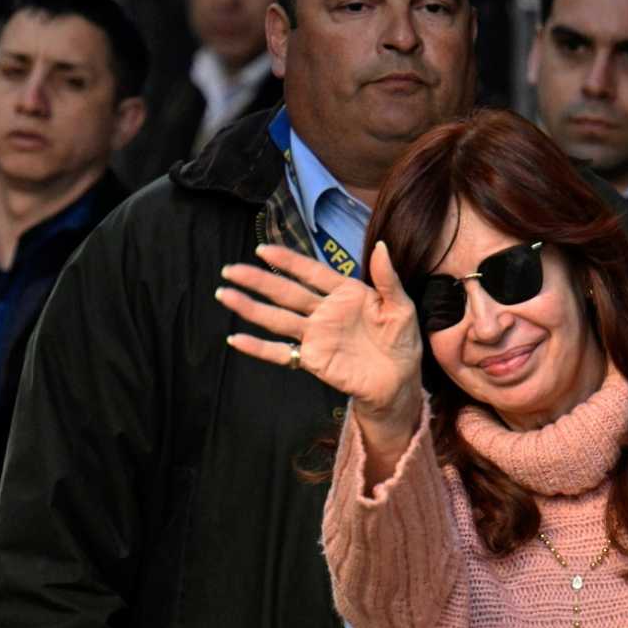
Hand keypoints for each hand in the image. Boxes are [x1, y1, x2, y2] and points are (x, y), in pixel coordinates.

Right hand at [215, 241, 422, 439]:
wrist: (400, 382)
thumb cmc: (402, 342)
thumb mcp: (401, 307)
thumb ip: (387, 279)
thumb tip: (381, 245)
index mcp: (345, 293)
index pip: (311, 272)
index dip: (287, 261)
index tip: (263, 249)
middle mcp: (325, 311)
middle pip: (285, 292)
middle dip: (258, 280)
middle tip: (230, 270)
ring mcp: (315, 336)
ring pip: (277, 318)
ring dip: (250, 307)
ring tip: (225, 294)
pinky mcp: (312, 359)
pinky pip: (280, 352)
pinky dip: (258, 347)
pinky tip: (235, 339)